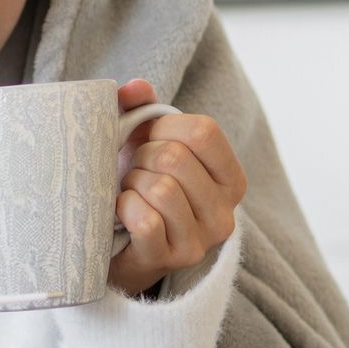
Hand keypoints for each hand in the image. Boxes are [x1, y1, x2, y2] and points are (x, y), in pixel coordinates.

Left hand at [107, 78, 246, 298]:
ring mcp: (200, 241)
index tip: (149, 139)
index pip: (204, 131)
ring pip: (161, 189)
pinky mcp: (170, 260)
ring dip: (131, 183)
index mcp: (230, 178)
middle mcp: (225, 213)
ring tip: (129, 191)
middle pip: (175, 158)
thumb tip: (135, 87)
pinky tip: (121, 212)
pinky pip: (146, 221)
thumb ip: (142, 108)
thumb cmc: (139, 185)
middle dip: (141, 157)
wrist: (117, 245)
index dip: (164, 127)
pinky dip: (124, 208)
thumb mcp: (146, 143)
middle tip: (134, 170)